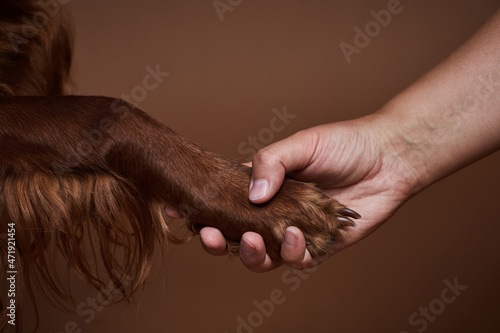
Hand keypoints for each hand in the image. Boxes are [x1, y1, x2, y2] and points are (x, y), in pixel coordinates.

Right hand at [200, 114, 417, 271]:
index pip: (223, 201)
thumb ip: (271, 163)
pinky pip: (298, 261)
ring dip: (252, 254)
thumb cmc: (344, 144)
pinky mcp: (319, 247)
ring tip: (255, 239)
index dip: (200, 208)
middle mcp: (274, 212)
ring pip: (262, 257)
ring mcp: (295, 231)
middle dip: (218, 241)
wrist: (388, 158)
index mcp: (264, 187)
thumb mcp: (302, 143)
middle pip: (236, 236)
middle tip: (211, 235)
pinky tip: (296, 236)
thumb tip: (251, 196)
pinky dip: (292, 253)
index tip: (177, 210)